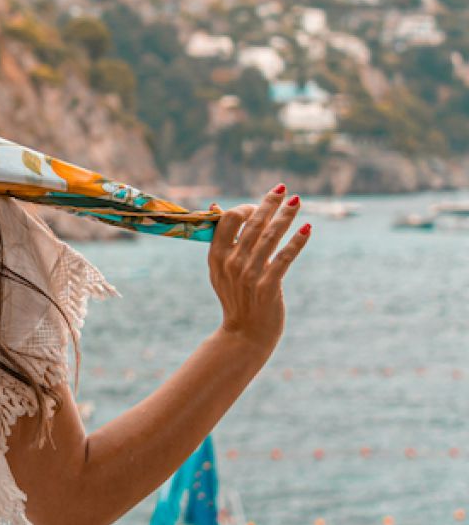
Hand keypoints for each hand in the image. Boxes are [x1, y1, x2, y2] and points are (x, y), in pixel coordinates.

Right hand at [207, 184, 310, 354]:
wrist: (244, 335)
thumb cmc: (236, 299)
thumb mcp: (220, 270)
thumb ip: (222, 242)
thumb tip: (217, 207)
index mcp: (216, 256)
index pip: (228, 220)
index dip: (245, 207)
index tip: (261, 205)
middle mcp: (231, 263)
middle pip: (252, 224)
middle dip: (269, 204)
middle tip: (283, 189)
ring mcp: (249, 274)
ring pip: (270, 237)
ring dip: (286, 217)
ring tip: (298, 202)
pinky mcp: (268, 286)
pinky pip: (284, 258)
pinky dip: (297, 242)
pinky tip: (307, 229)